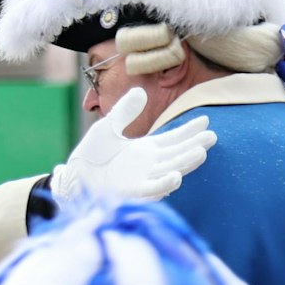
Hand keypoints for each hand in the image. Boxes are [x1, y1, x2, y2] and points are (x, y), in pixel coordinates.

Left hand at [51, 87, 213, 204]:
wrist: (73, 177)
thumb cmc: (91, 155)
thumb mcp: (107, 128)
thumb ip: (124, 111)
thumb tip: (140, 91)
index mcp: (147, 150)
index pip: (174, 139)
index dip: (189, 131)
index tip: (206, 120)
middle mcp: (150, 165)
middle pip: (178, 154)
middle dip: (195, 146)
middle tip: (212, 137)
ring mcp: (143, 179)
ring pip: (170, 171)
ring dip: (186, 164)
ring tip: (201, 152)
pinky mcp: (132, 193)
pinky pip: (152, 190)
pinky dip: (164, 184)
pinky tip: (176, 176)